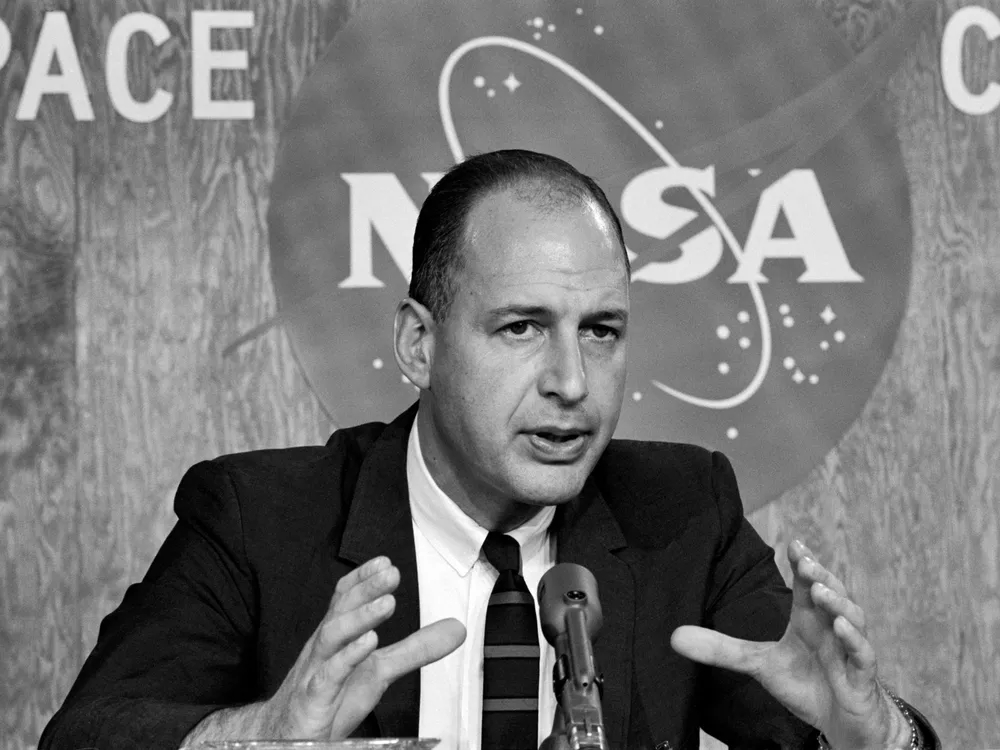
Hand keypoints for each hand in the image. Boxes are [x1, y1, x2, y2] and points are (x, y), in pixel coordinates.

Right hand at [259, 555, 465, 738]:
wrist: (286, 737)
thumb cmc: (329, 700)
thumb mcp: (379, 671)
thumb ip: (415, 649)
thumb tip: (456, 629)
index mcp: (337, 637)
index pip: (345, 599)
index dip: (363, 578)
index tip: (386, 561)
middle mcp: (324, 648)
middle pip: (342, 610)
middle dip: (366, 588)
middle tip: (392, 572)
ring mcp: (316, 671)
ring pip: (333, 636)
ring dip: (360, 617)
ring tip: (387, 602)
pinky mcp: (313, 699)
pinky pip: (328, 675)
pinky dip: (348, 658)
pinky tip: (368, 644)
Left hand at [670, 540, 908, 748]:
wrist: (840, 724)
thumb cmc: (807, 684)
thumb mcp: (759, 664)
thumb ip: (722, 649)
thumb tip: (674, 637)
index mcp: (808, 620)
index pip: (807, 585)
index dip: (804, 564)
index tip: (794, 544)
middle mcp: (831, 628)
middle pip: (832, 594)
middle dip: (820, 576)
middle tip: (804, 561)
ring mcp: (849, 651)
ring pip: (853, 618)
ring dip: (838, 602)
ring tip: (819, 591)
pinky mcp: (862, 678)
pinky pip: (863, 655)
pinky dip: (855, 640)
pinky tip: (842, 626)